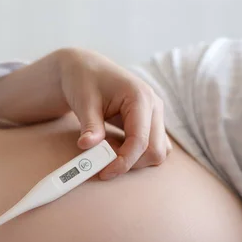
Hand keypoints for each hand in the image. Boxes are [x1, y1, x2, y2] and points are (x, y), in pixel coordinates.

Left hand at [56, 48, 171, 179]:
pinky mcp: (150, 123)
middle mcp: (154, 106)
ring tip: (106, 149)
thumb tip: (87, 147)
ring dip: (133, 159)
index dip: (123, 161)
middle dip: (130, 163)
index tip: (103, 172)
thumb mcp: (84, 102)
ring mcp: (155, 115)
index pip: (140, 141)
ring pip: (158, 151)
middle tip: (101, 162)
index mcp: (140, 97)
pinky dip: (134, 154)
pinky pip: (151, 147)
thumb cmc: (84, 81)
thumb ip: (90, 125)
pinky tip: (113, 146)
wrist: (86, 69)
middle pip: (155, 151)